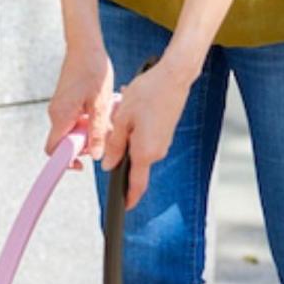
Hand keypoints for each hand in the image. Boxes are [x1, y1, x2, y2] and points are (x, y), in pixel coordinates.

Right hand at [45, 45, 113, 170]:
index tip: (81, 165)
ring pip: (72, 132)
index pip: (53, 151)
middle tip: (102, 135)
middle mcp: (56, 114)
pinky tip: (100, 111)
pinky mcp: (65, 104)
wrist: (85, 45)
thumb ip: (97, 132)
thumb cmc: (93, 70)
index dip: (65, 162)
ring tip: (104, 119)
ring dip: (88, 132)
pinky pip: (74, 121)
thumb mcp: (100, 104)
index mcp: (61, 117)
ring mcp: (60, 109)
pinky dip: (88, 122)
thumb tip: (96, 155)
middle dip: (84, 145)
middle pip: (66, 143)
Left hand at [101, 60, 191, 209]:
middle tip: (116, 127)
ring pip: (140, 150)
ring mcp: (163, 144)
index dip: (129, 198)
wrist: (175, 76)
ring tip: (125, 113)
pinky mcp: (165, 134)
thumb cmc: (149, 93)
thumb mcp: (123, 118)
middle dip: (123, 155)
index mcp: (144, 153)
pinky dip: (137, 131)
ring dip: (129, 139)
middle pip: (135, 165)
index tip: (124, 207)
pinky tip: (135, 111)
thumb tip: (108, 165)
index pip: (136, 185)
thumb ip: (114, 145)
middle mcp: (156, 153)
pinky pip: (147, 140)